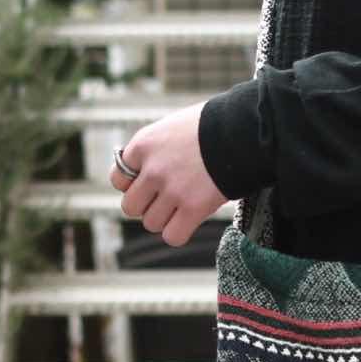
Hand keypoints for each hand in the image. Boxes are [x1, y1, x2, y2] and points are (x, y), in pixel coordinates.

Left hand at [108, 100, 228, 247]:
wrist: (243, 130)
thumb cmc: (213, 126)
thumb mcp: (174, 127)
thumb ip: (155, 150)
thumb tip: (144, 172)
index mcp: (144, 145)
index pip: (117, 179)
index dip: (133, 185)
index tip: (149, 183)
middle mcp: (153, 169)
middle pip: (131, 206)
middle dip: (147, 205)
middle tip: (167, 198)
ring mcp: (172, 190)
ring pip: (151, 223)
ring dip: (165, 219)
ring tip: (183, 207)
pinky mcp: (194, 208)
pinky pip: (172, 236)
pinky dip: (179, 233)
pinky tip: (190, 220)